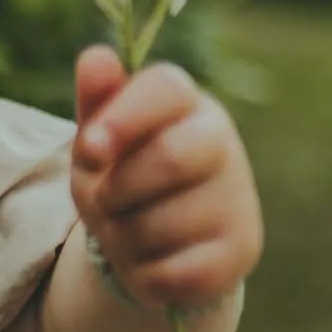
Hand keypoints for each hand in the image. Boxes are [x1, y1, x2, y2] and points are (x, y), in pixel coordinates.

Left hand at [72, 44, 262, 310]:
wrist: (151, 245)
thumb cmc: (121, 178)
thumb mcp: (99, 140)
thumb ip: (97, 101)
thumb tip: (96, 57)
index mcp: (187, 104)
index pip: (166, 88)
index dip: (123, 117)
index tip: (89, 150)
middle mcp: (222, 144)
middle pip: (169, 159)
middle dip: (117, 190)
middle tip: (104, 201)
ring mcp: (238, 198)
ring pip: (163, 225)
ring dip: (122, 237)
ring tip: (128, 229)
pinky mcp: (242, 251)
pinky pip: (174, 271)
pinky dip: (144, 273)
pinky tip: (151, 261)